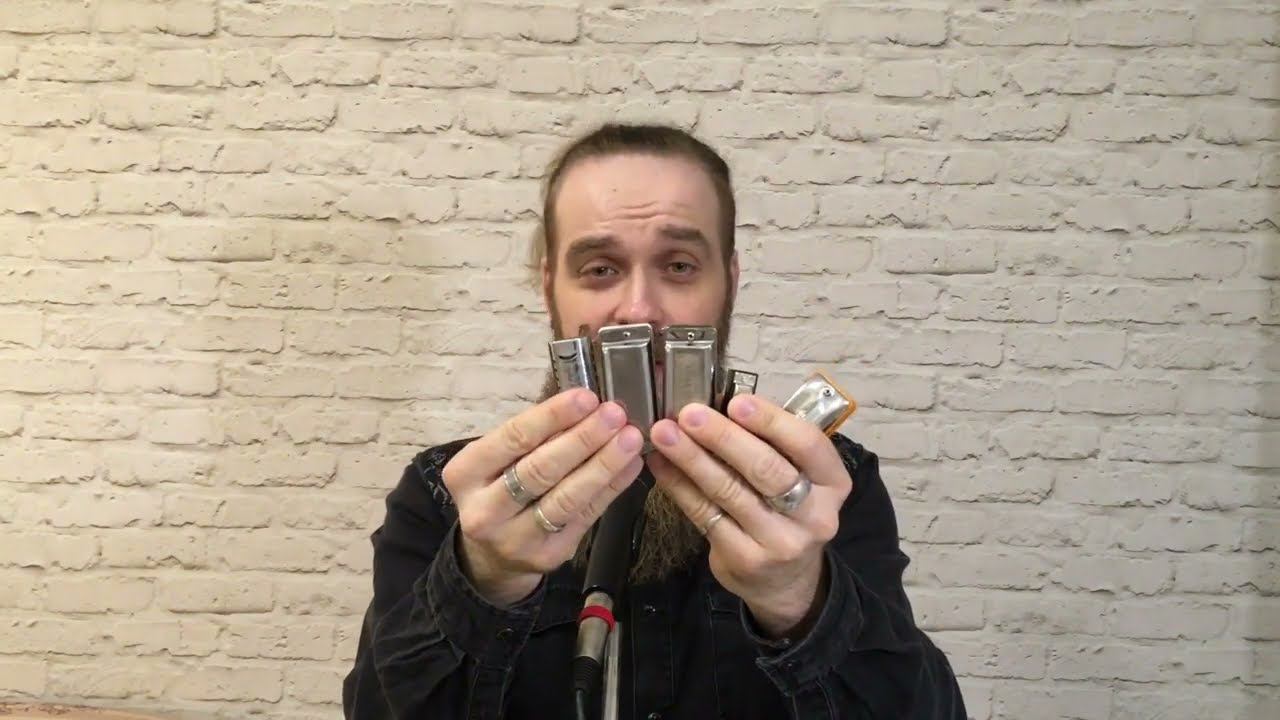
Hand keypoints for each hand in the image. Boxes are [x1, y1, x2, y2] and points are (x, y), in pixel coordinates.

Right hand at [442, 388, 644, 606]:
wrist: (491, 555)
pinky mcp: (548, 555)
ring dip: (604, 464)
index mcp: (465, 473)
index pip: (513, 438)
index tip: (587, 397)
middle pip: (540, 469)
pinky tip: (630, 466)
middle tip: (614, 414)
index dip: (553, 416)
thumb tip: (587, 405)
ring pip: (567, 497)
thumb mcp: (498, 461)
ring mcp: (516, 538)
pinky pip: (586, 516)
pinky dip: (611, 488)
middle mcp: (485, 510)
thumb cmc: (500, 490)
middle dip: (583, 438)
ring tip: (630, 439)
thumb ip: (534, 437)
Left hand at [647, 394, 851, 638]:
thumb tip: (720, 406)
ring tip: (664, 433)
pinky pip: (706, 514)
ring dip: (692, 458)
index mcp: (833, 483)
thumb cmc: (789, 511)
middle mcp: (813, 515)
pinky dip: (679, 485)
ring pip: (730, 491)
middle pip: (766, 469)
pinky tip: (661, 464)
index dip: (771, 421)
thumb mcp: (801, 477)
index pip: (808, 445)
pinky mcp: (744, 559)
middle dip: (723, 437)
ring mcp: (779, 541)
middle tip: (689, 414)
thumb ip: (774, 444)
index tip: (736, 402)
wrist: (786, 580)